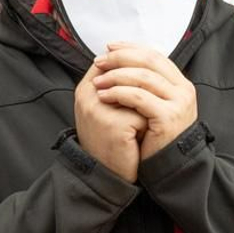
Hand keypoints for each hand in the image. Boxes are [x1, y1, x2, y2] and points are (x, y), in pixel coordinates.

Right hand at [75, 64, 147, 182]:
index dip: (134, 70)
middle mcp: (89, 96)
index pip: (113, 61)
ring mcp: (100, 110)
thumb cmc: (108, 140)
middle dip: (142, 90)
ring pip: (139, 93)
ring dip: (146, 108)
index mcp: (86, 88)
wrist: (105, 175)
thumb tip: (139, 57)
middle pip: (129, 74)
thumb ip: (114, 83)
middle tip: (146, 108)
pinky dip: (147, 126)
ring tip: (141, 125)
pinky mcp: (114, 126)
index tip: (144, 87)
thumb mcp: (104, 108)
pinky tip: (139, 139)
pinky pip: (143, 114)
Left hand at [91, 43, 198, 159]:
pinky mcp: (168, 116)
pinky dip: (118, 93)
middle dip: (121, 58)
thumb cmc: (155, 138)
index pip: (155, 55)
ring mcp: (179, 103)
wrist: (166, 167)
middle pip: (149, 61)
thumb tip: (119, 60)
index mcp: (180, 83)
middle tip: (99, 61)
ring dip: (116, 76)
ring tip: (97, 81)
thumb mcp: (154, 106)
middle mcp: (183, 90)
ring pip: (143, 77)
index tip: (109, 47)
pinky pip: (139, 97)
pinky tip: (103, 96)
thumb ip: (145, 85)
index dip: (130, 48)